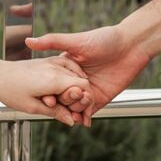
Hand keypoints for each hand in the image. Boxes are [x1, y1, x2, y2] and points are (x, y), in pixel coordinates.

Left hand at [0, 54, 91, 126]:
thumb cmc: (9, 90)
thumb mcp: (32, 107)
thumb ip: (55, 113)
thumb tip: (71, 121)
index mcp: (54, 80)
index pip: (83, 87)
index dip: (86, 102)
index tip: (81, 114)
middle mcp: (55, 68)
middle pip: (82, 81)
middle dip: (82, 97)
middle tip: (75, 111)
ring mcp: (51, 62)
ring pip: (76, 72)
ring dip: (77, 86)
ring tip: (70, 101)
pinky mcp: (47, 61)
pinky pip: (67, 65)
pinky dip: (71, 75)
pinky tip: (66, 86)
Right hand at [24, 24, 152, 127]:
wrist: (132, 46)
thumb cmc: (105, 39)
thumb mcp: (75, 41)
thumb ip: (52, 41)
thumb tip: (28, 41)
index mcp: (67, 67)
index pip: (52, 83)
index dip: (47, 91)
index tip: (45, 97)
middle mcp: (76, 80)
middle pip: (62, 97)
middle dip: (60, 104)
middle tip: (60, 106)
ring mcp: (88, 90)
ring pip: (75, 106)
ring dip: (72, 112)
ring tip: (71, 115)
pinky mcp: (100, 98)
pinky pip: (89, 111)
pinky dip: (85, 117)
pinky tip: (82, 121)